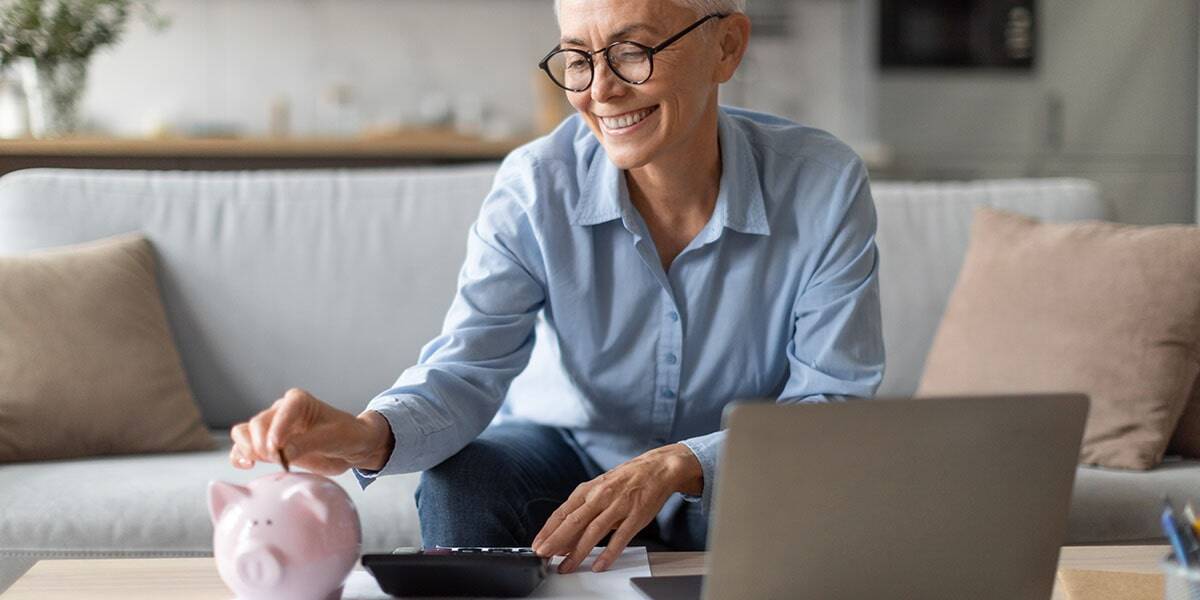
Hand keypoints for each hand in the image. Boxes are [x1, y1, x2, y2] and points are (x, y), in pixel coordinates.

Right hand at [229, 388, 394, 475]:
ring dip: (246, 447)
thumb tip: (281, 453)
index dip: (276, 430)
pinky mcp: (269, 446)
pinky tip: (247, 464)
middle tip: (277, 459)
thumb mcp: (333, 438)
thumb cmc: (346, 435)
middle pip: (257, 423)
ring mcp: (273, 429)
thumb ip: (307, 443)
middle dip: (262, 443)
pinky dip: (239, 455)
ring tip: (257, 461)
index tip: (277, 449)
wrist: (352, 447)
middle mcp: (281, 411)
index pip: (281, 411)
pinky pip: (244, 447)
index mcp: (299, 401)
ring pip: (244, 432)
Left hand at [531, 443, 702, 573]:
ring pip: (593, 532)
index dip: (548, 530)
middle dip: (556, 541)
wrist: (657, 468)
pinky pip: (620, 538)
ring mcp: (618, 506)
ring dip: (577, 552)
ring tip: (566, 567)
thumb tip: (564, 539)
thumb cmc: (625, 480)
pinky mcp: (635, 516)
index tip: (537, 545)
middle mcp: (601, 496)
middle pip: (573, 522)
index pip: (562, 512)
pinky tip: (598, 565)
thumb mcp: (599, 490)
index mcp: (588, 490)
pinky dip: (608, 553)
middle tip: (543, 555)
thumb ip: (582, 514)